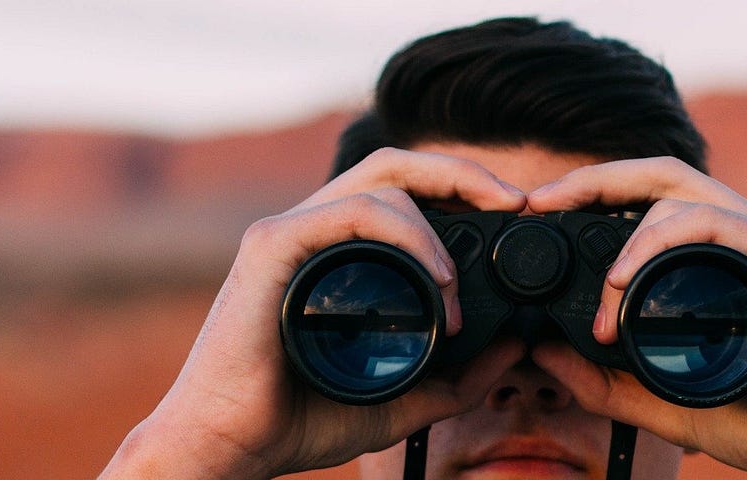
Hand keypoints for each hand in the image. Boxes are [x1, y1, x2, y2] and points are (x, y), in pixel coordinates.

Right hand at [102, 148, 528, 477]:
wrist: (231, 448)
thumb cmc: (296, 420)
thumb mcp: (401, 400)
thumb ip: (457, 380)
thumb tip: (515, 349)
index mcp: (337, 251)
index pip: (404, 190)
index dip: (461, 189)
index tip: (514, 215)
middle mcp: (312, 229)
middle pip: (395, 165)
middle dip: (462, 172)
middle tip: (515, 202)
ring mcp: (288, 232)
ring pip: (380, 183)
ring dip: (436, 225)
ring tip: (456, 287)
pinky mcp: (270, 247)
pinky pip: (349, 212)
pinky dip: (404, 234)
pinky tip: (435, 277)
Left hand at [527, 157, 746, 478]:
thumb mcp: (663, 404)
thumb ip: (604, 381)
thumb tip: (541, 351)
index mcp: (721, 256)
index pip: (650, 198)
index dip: (592, 195)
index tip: (538, 214)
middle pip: (660, 175)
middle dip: (593, 179)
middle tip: (539, 203)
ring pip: (680, 192)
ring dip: (622, 233)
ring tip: (597, 295)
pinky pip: (712, 223)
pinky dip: (658, 242)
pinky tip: (624, 282)